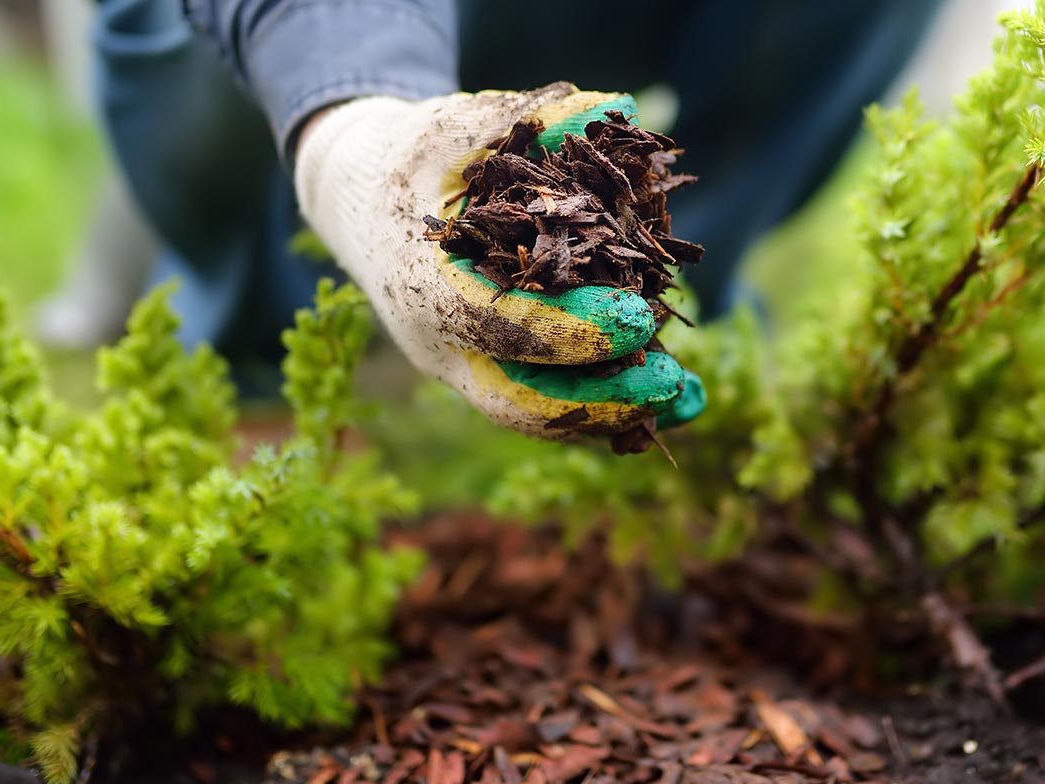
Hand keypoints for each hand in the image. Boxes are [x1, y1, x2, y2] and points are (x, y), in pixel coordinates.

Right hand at [294, 83, 704, 440]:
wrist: (358, 200)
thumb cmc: (411, 157)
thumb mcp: (458, 125)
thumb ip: (530, 118)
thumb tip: (615, 108)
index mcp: (422, 285)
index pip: (499, 324)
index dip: (572, 329)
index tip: (640, 318)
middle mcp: (437, 343)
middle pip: (520, 399)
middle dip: (600, 400)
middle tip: (673, 384)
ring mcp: (460, 368)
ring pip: (536, 414)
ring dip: (614, 414)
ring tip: (687, 400)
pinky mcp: (485, 372)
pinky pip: (546, 403)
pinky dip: (604, 406)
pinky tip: (664, 396)